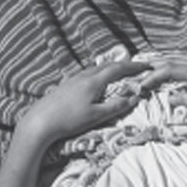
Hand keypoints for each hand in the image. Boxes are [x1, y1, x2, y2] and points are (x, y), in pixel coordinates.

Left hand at [20, 60, 150, 144]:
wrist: (41, 121)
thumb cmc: (69, 120)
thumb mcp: (96, 116)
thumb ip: (115, 106)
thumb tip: (133, 98)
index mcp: (94, 82)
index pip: (118, 70)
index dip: (133, 67)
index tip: (146, 66)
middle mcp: (83, 76)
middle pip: (107, 66)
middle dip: (123, 66)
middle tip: (136, 68)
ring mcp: (73, 79)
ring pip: (96, 69)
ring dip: (110, 69)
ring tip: (119, 73)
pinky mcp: (66, 85)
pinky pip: (87, 74)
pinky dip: (98, 74)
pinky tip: (97, 81)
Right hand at [140, 58, 186, 117]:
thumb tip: (169, 98)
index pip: (170, 71)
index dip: (153, 77)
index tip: (140, 85)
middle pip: (173, 61)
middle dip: (155, 65)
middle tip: (139, 68)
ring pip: (182, 59)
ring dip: (166, 62)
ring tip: (153, 64)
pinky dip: (179, 63)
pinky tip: (180, 65)